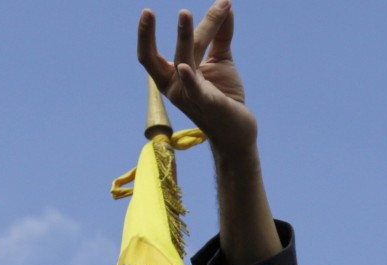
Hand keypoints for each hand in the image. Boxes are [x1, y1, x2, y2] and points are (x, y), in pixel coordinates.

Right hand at [137, 0, 256, 151]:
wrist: (239, 129)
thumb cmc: (225, 95)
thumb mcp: (221, 59)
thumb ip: (220, 32)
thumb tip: (225, 2)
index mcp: (172, 74)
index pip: (163, 47)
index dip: (169, 27)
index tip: (176, 7)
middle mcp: (173, 85)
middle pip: (157, 57)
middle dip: (147, 35)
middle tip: (147, 10)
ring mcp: (188, 96)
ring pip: (182, 61)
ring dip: (183, 37)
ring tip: (185, 13)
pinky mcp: (206, 104)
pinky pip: (194, 90)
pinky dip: (189, 79)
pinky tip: (184, 67)